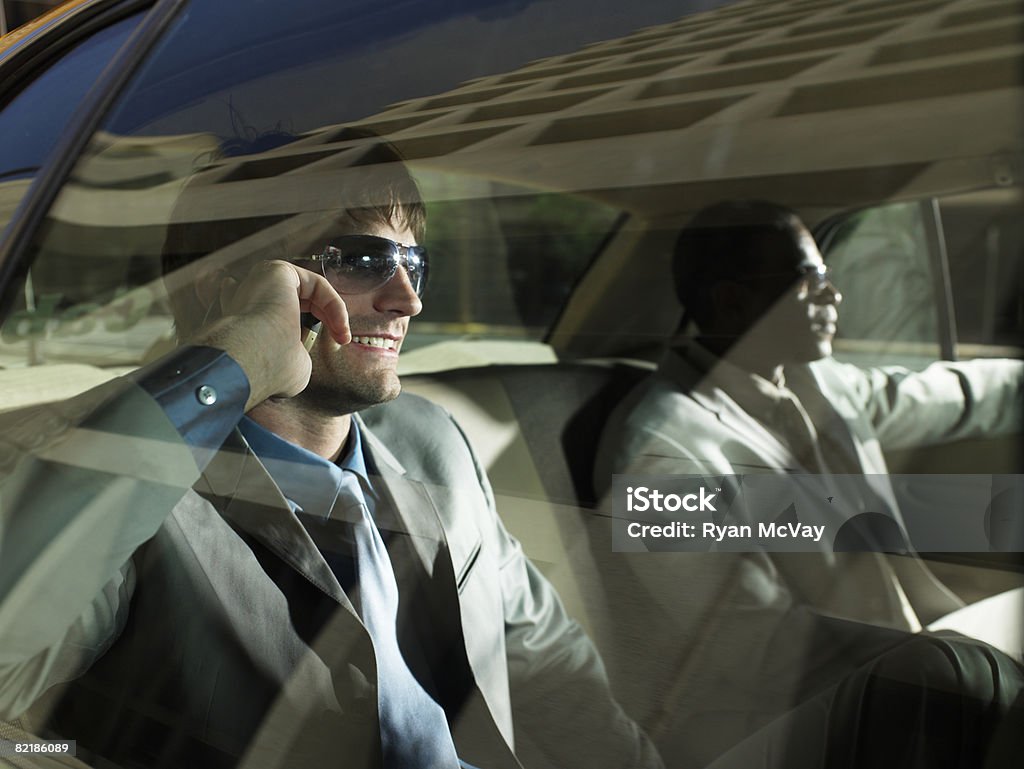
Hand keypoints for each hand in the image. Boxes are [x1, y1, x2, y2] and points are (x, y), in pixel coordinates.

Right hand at [192, 261, 349, 408]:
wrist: (253, 358)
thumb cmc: (268, 368)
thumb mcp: (291, 366)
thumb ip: (298, 353)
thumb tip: (302, 352)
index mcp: (247, 322)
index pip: (270, 313)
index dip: (304, 323)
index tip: (333, 340)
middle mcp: (250, 300)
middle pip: (298, 301)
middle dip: (326, 318)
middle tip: (342, 338)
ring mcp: (261, 282)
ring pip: (309, 292)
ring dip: (332, 312)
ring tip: (342, 334)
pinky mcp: (276, 270)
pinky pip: (316, 284)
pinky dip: (333, 303)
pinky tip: (340, 324)